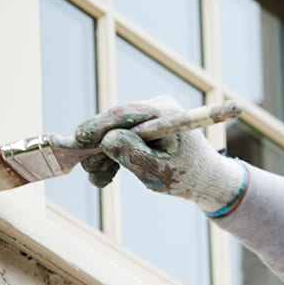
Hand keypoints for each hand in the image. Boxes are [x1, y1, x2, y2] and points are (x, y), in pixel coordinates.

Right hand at [74, 96, 247, 216]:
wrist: (205, 178)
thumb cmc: (186, 176)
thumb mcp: (159, 172)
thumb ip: (134, 156)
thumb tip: (107, 140)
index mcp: (166, 113)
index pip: (126, 113)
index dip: (99, 125)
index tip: (78, 138)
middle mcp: (158, 107)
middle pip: (116, 121)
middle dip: (99, 146)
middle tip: (88, 169)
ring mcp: (151, 115)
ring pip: (115, 130)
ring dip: (104, 154)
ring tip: (99, 178)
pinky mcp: (145, 125)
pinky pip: (121, 135)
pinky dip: (113, 154)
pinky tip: (106, 173)